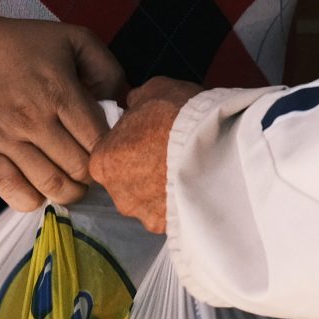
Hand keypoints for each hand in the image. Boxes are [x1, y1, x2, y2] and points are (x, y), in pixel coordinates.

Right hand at [0, 13, 128, 210]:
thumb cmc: (26, 45)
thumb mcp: (74, 39)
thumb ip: (107, 68)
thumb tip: (121, 105)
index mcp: (59, 90)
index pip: (98, 140)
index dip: (112, 148)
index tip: (111, 144)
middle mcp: (34, 118)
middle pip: (79, 167)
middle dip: (94, 172)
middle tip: (94, 162)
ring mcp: (10, 138)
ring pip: (51, 185)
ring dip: (71, 191)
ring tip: (75, 180)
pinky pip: (12, 190)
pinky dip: (32, 199)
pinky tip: (43, 189)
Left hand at [90, 78, 203, 232]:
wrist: (216, 148)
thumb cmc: (179, 116)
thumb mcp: (153, 90)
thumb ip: (136, 102)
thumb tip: (133, 104)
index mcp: (103, 160)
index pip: (109, 154)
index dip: (130, 144)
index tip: (150, 137)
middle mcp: (116, 193)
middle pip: (126, 181)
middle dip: (143, 170)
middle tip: (169, 154)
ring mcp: (142, 214)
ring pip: (147, 201)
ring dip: (161, 190)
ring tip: (186, 171)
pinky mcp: (167, 227)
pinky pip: (170, 214)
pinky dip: (179, 204)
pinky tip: (195, 188)